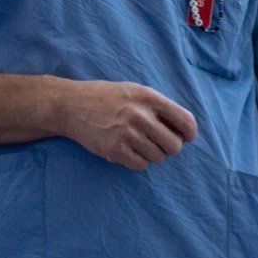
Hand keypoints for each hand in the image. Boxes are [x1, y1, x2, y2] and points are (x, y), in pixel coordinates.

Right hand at [52, 79, 196, 170]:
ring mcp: (127, 133)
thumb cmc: (106, 98)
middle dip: (168, 147)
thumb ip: (159, 107)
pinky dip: (136, 161)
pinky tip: (124, 148)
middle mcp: (140, 114)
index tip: (184, 137)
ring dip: (150, 154)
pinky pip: (141, 165)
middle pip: (175, 146)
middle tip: (155, 142)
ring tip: (135, 142)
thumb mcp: (134, 92)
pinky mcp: (115, 149)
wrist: (68, 104)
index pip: (186, 122)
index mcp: (148, 97)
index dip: (189, 133)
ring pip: (158, 157)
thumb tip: (186, 132)